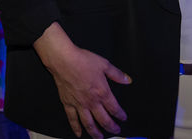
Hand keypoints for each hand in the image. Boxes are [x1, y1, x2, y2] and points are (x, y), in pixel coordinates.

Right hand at [34, 23, 130, 137]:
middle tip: (115, 131)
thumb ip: (117, 74)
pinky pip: (72, 119)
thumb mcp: (104, 64)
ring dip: (95, 133)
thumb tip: (127, 80)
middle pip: (103, 120)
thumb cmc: (83, 60)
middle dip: (111, 127)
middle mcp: (91, 102)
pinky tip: (79, 134)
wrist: (64, 60)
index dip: (120, 115)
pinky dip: (76, 128)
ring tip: (100, 138)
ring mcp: (79, 104)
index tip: (123, 118)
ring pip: (89, 124)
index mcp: (102, 92)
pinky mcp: (68, 104)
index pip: (114, 108)